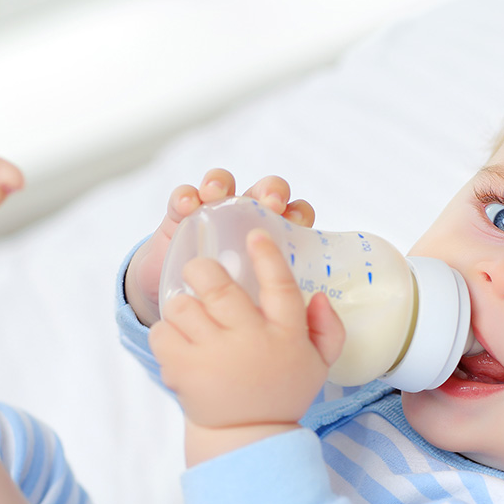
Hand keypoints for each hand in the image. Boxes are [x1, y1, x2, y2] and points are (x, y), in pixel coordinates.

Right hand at [126, 169, 315, 326]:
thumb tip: (321, 300)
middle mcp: (248, 221)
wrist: (183, 321)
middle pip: (266, 191)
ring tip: (216, 194)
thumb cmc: (234, 316)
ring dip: (223, 181)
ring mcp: (215, 215)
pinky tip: (188, 207)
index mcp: (276, 240)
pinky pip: (184, 198)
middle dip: (270, 190)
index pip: (296, 215)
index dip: (298, 213)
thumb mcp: (266, 316)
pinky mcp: (181, 218)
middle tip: (270, 203)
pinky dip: (186, 196)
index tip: (295, 223)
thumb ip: (300, 314)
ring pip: (224, 184)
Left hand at [149, 228, 344, 453]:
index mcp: (286, 336)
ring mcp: (214, 356)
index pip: (280, 286)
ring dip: (183, 305)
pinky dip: (166, 332)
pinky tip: (178, 341)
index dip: (267, 256)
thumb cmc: (281, 390)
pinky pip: (162, 333)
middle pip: (218, 287)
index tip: (254, 234)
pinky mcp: (183, 371)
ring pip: (183, 306)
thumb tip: (318, 296)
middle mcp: (250, 342)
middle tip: (200, 271)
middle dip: (203, 270)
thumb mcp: (318, 363)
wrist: (246, 436)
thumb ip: (327, 328)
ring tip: (190, 315)